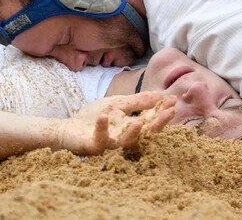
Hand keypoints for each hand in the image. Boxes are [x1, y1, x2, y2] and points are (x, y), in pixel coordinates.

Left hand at [54, 91, 175, 155]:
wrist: (68, 128)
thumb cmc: (93, 117)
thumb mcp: (118, 104)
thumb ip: (138, 101)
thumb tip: (161, 94)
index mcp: (130, 126)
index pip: (150, 119)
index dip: (162, 110)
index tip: (174, 100)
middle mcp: (123, 137)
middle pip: (144, 133)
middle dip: (157, 124)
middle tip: (170, 112)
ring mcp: (108, 144)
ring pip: (125, 142)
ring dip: (133, 133)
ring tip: (139, 122)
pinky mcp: (93, 146)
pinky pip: (100, 140)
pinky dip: (102, 128)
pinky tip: (104, 117)